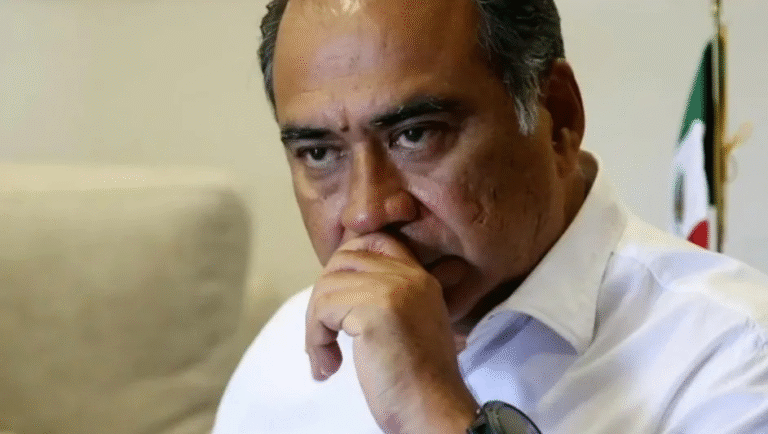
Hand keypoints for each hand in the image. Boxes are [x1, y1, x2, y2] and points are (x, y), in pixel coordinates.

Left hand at [305, 233, 477, 432]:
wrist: (433, 410)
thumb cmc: (416, 380)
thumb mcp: (409, 324)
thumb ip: (384, 298)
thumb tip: (336, 285)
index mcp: (420, 278)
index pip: (376, 240)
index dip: (346, 261)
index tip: (337, 303)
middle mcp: (409, 277)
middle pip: (343, 260)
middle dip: (323, 298)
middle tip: (323, 335)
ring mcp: (393, 290)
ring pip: (326, 287)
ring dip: (315, 327)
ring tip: (326, 359)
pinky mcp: (375, 310)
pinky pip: (323, 310)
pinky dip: (316, 340)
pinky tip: (330, 366)